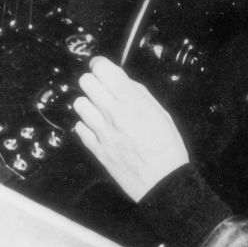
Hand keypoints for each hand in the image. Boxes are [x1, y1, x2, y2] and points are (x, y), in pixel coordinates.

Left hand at [72, 57, 189, 201]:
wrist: (163, 182)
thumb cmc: (168, 147)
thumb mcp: (161, 113)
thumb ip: (140, 95)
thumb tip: (124, 81)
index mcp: (132, 102)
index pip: (104, 70)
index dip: (101, 65)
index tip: (102, 67)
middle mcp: (113, 114)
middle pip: (87, 82)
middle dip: (94, 81)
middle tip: (102, 88)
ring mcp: (102, 132)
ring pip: (79, 103)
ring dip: (89, 103)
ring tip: (100, 109)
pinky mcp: (95, 149)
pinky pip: (79, 128)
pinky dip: (86, 125)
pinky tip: (98, 128)